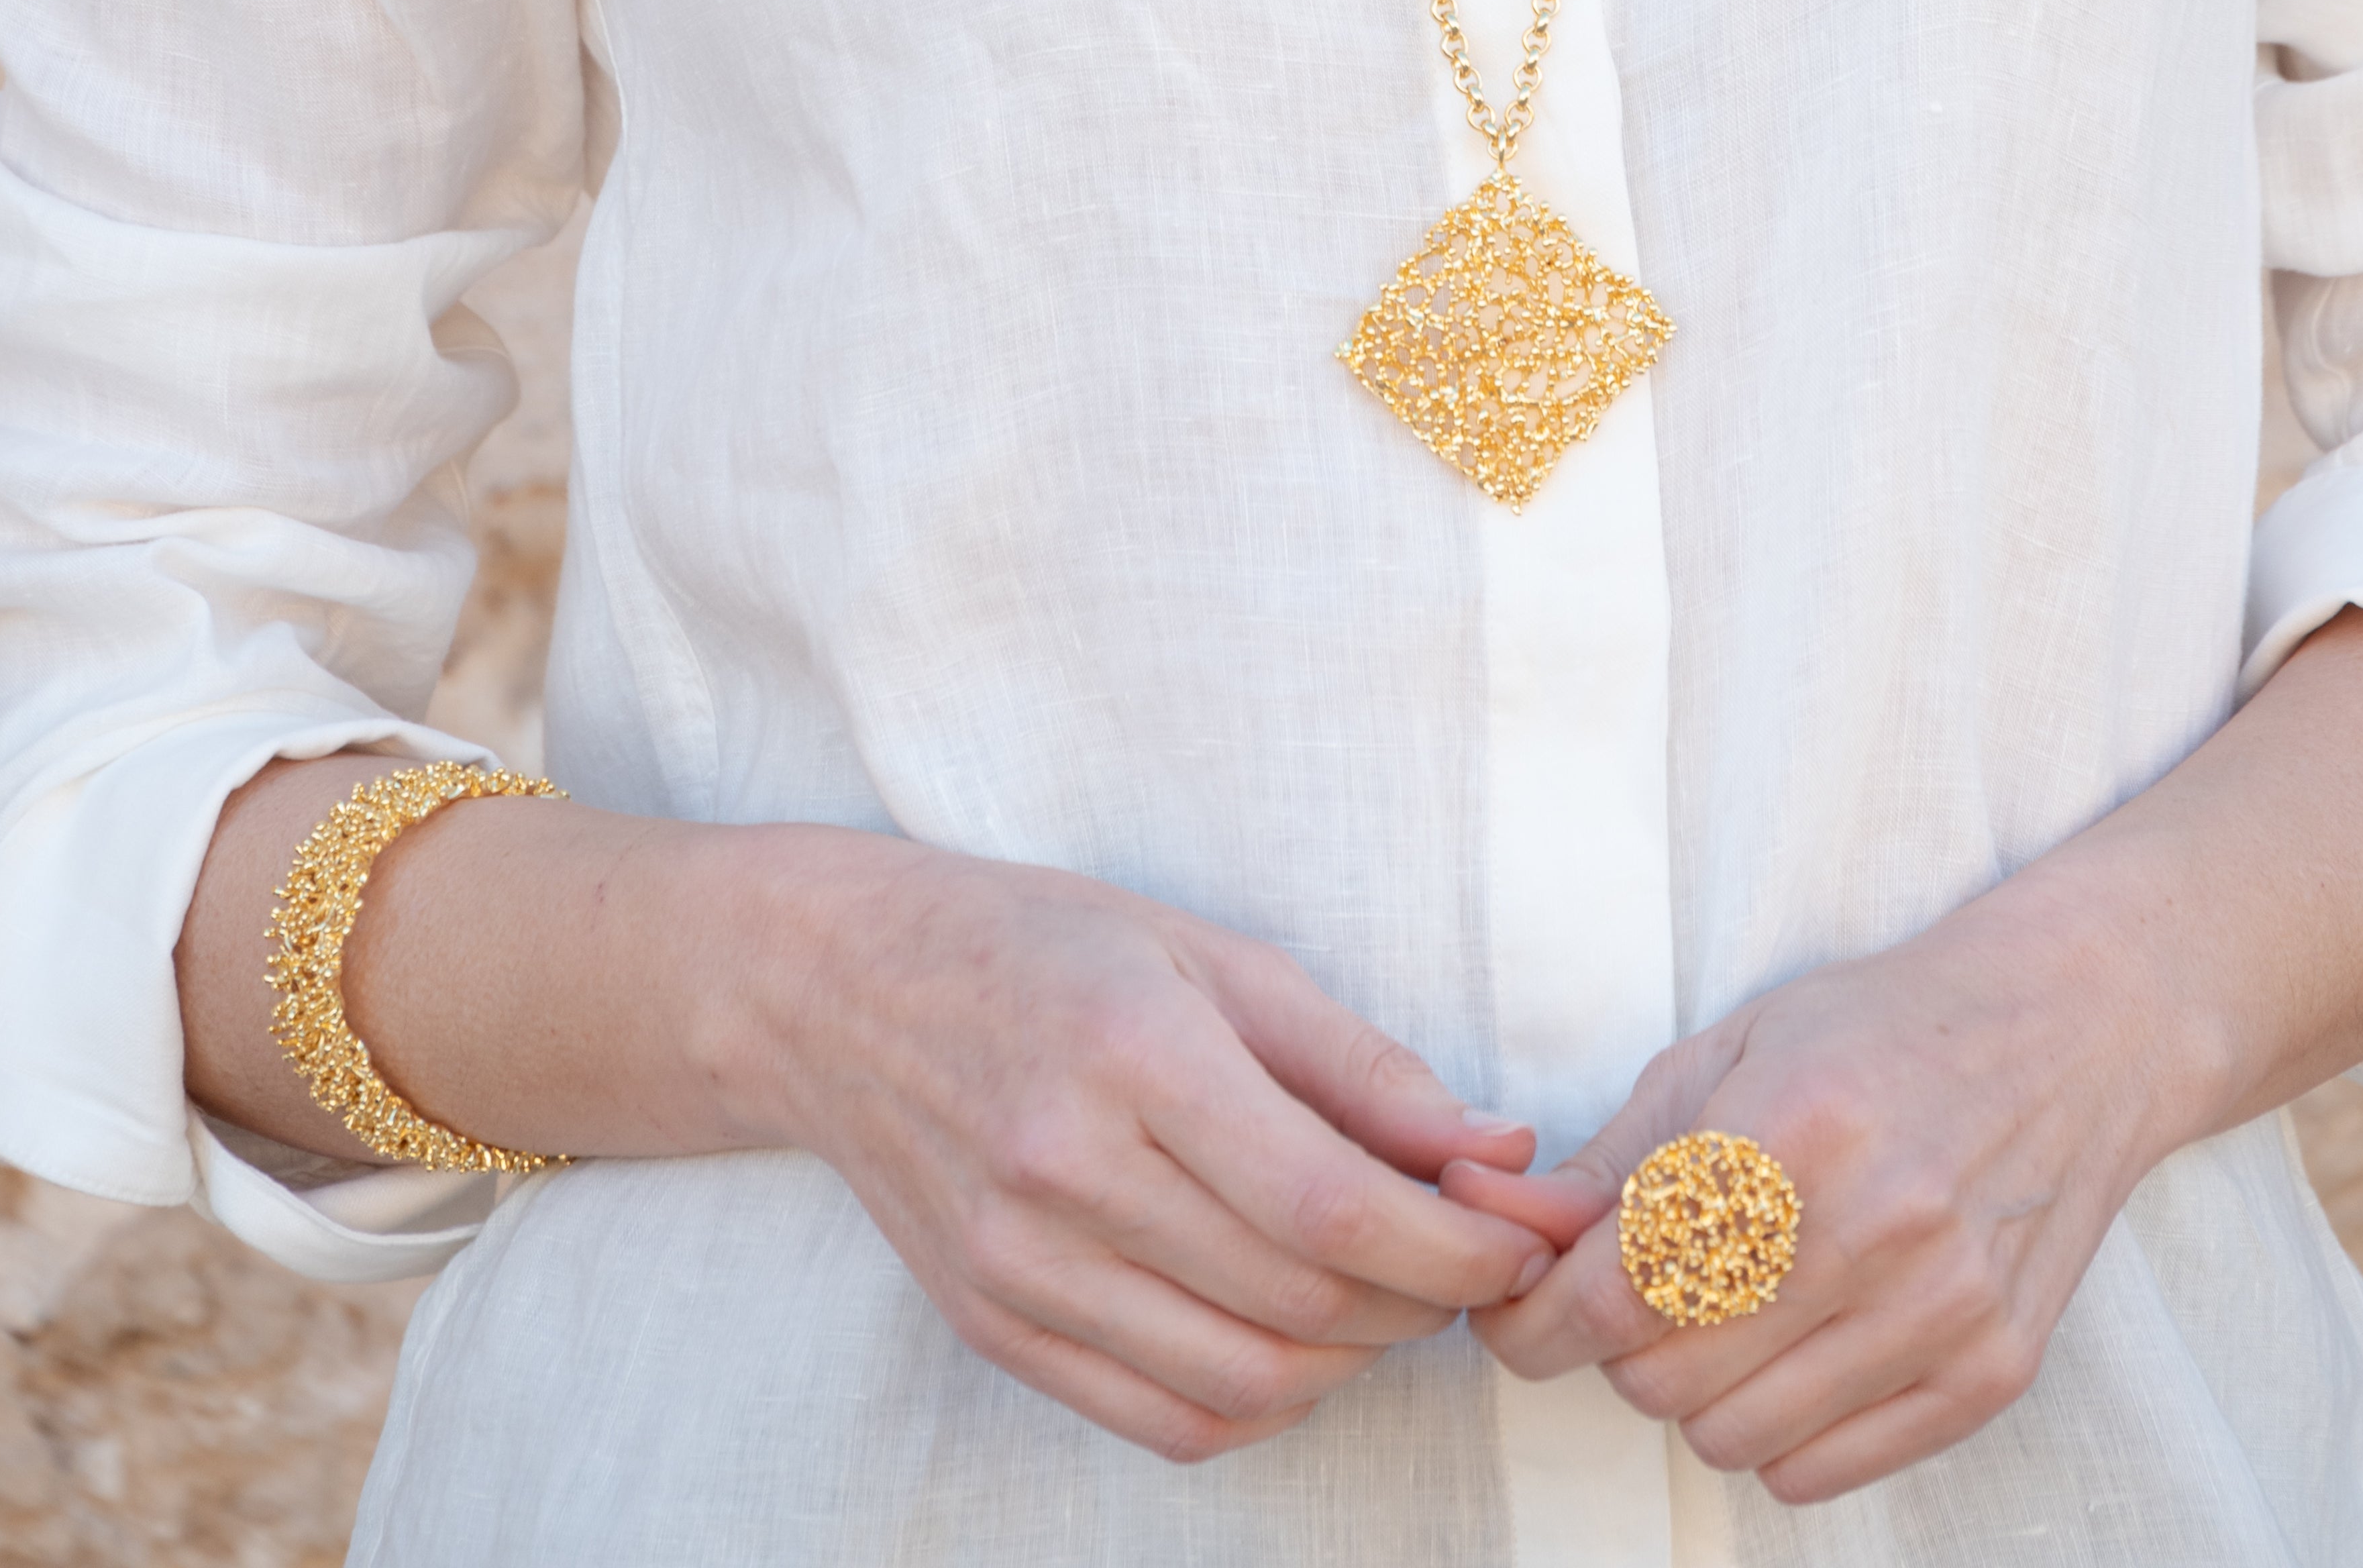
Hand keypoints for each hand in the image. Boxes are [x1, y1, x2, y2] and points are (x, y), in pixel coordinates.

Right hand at [737, 834, 1552, 1463]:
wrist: (839, 987)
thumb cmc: (1038, 944)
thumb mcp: (1209, 954)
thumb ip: (1360, 1064)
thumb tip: (1501, 1154)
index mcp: (1130, 1052)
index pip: (1331, 1203)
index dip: (1456, 1243)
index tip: (1523, 1234)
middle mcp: (1065, 1172)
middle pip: (1302, 1295)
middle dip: (1426, 1293)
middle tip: (1471, 1246)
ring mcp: (1018, 1265)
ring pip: (1250, 1376)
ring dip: (1356, 1353)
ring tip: (1387, 1285)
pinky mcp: (993, 1326)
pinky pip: (1169, 1418)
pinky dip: (1265, 1396)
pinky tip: (1294, 1333)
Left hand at [1446, 894, 2209, 1501]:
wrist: (2064, 1033)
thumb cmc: (1874, 1031)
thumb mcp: (1724, 1052)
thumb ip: (1606, 1159)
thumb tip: (1492, 1221)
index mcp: (1788, 1129)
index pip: (1616, 1286)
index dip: (1533, 1320)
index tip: (1514, 1312)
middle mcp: (1873, 1228)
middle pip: (1662, 1376)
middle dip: (1613, 1345)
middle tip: (1634, 1287)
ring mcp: (1944, 1311)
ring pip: (1734, 1437)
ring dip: (1693, 1392)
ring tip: (1720, 1311)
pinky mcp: (1992, 1372)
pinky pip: (1821, 1473)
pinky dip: (1775, 1433)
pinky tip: (1789, 1351)